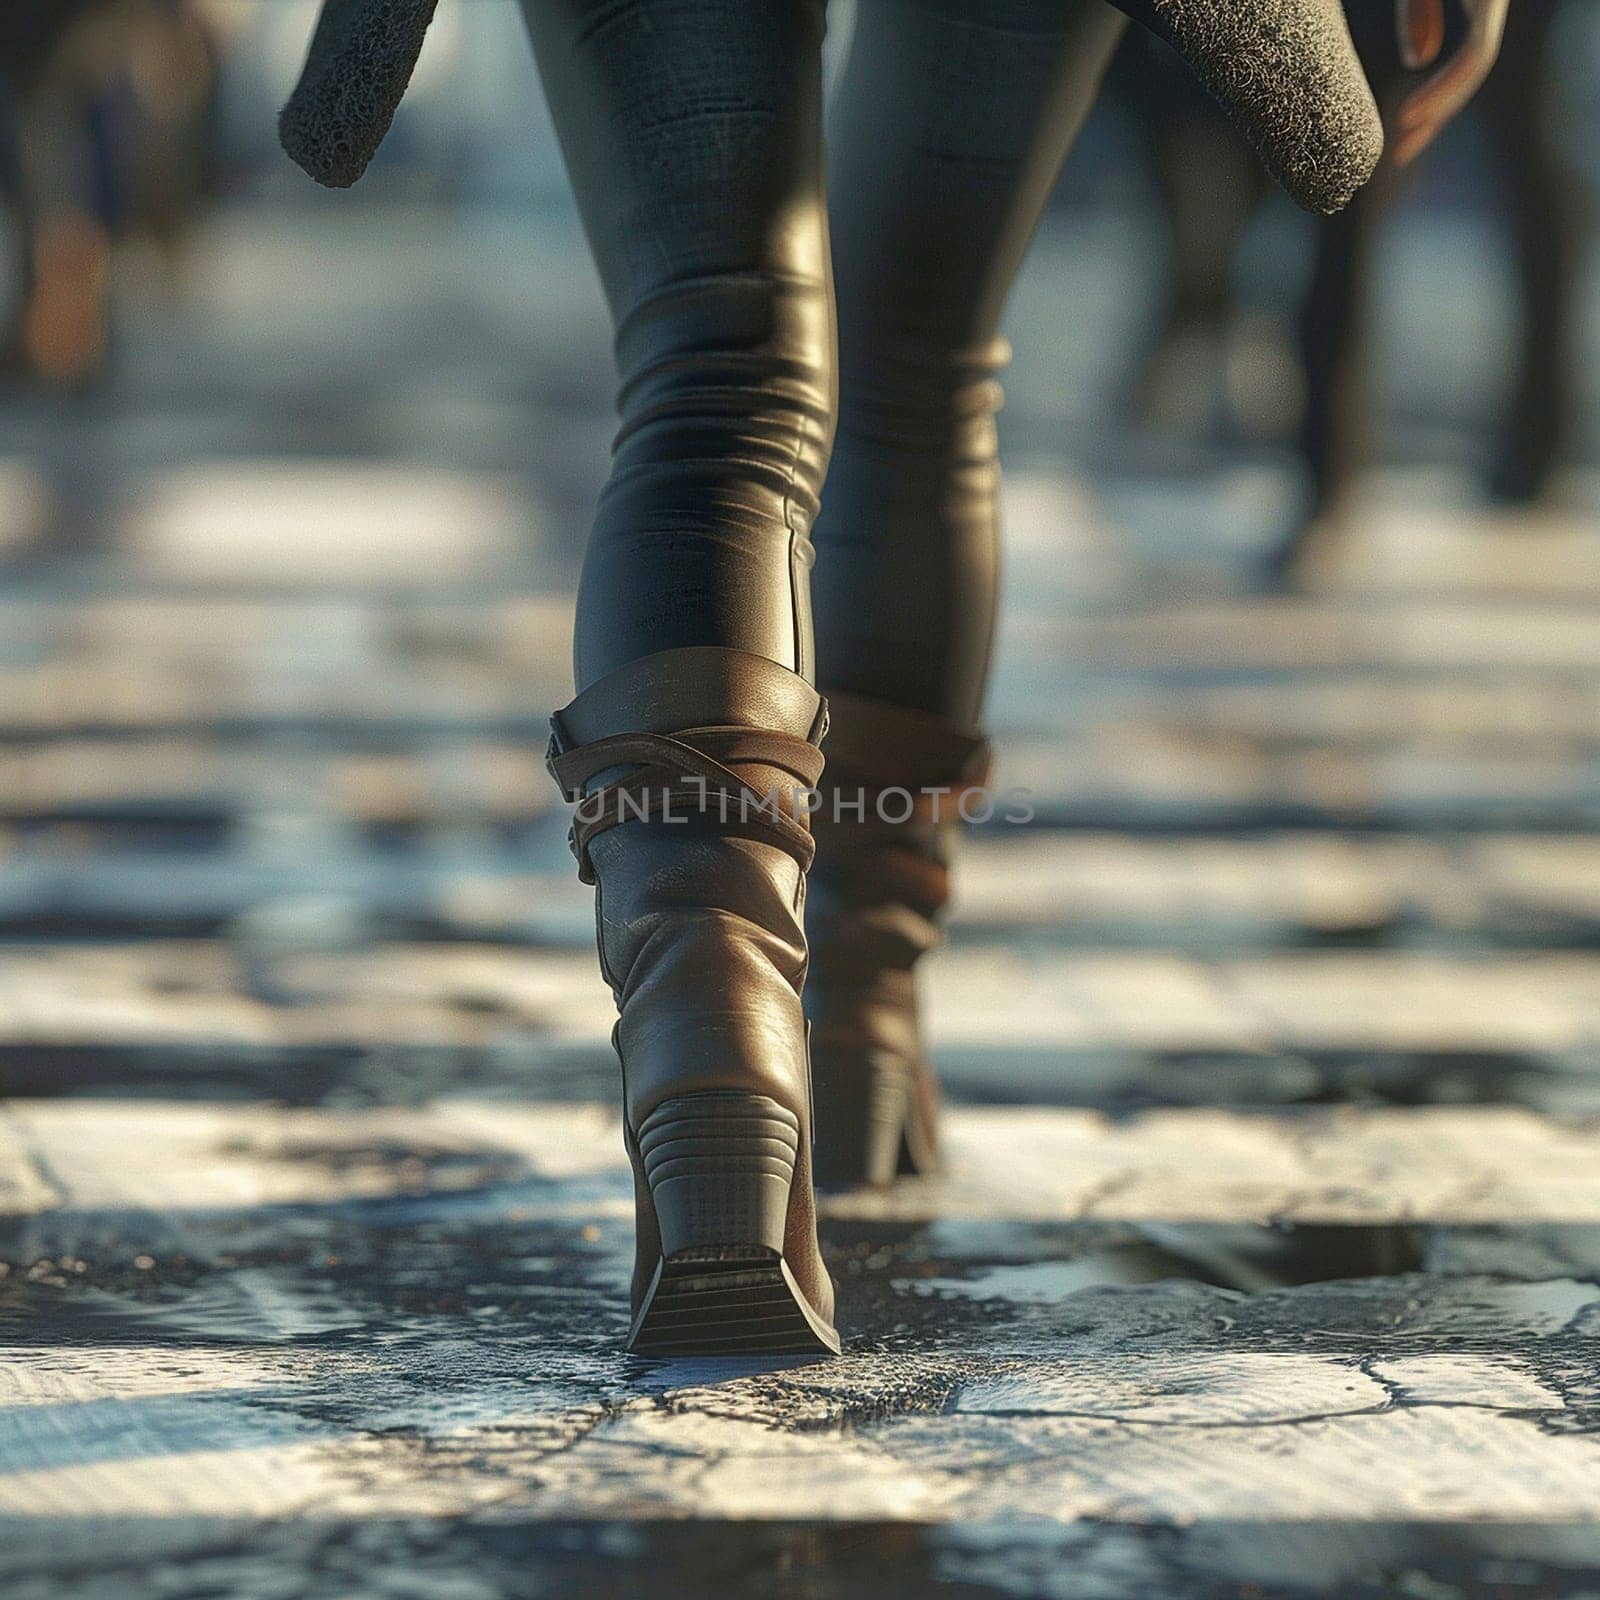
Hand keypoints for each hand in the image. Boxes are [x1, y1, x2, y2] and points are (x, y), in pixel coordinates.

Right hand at [1392, 0, 1508, 165]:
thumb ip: (1416, 13)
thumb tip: (1421, 61)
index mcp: (1479, 2)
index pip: (1463, 64)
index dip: (1435, 100)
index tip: (1404, 133)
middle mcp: (1491, 6)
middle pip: (1469, 74)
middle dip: (1436, 118)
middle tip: (1400, 155)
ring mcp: (1494, 4)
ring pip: (1476, 69)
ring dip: (1440, 108)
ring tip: (1405, 137)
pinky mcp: (1491, 0)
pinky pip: (1477, 54)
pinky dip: (1446, 87)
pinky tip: (1415, 113)